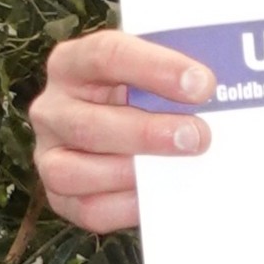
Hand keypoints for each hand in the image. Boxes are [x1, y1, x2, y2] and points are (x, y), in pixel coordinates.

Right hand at [28, 29, 216, 232]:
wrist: (125, 123)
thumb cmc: (144, 88)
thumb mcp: (154, 67)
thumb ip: (176, 71)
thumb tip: (214, 87)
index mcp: (73, 61)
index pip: (106, 54)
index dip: (156, 68)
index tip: (202, 84)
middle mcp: (51, 107)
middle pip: (89, 123)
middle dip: (148, 133)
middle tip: (198, 136)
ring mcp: (48, 154)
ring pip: (75, 171)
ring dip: (133, 172)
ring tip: (178, 166)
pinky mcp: (58, 195)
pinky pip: (87, 209)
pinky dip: (125, 206)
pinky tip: (158, 194)